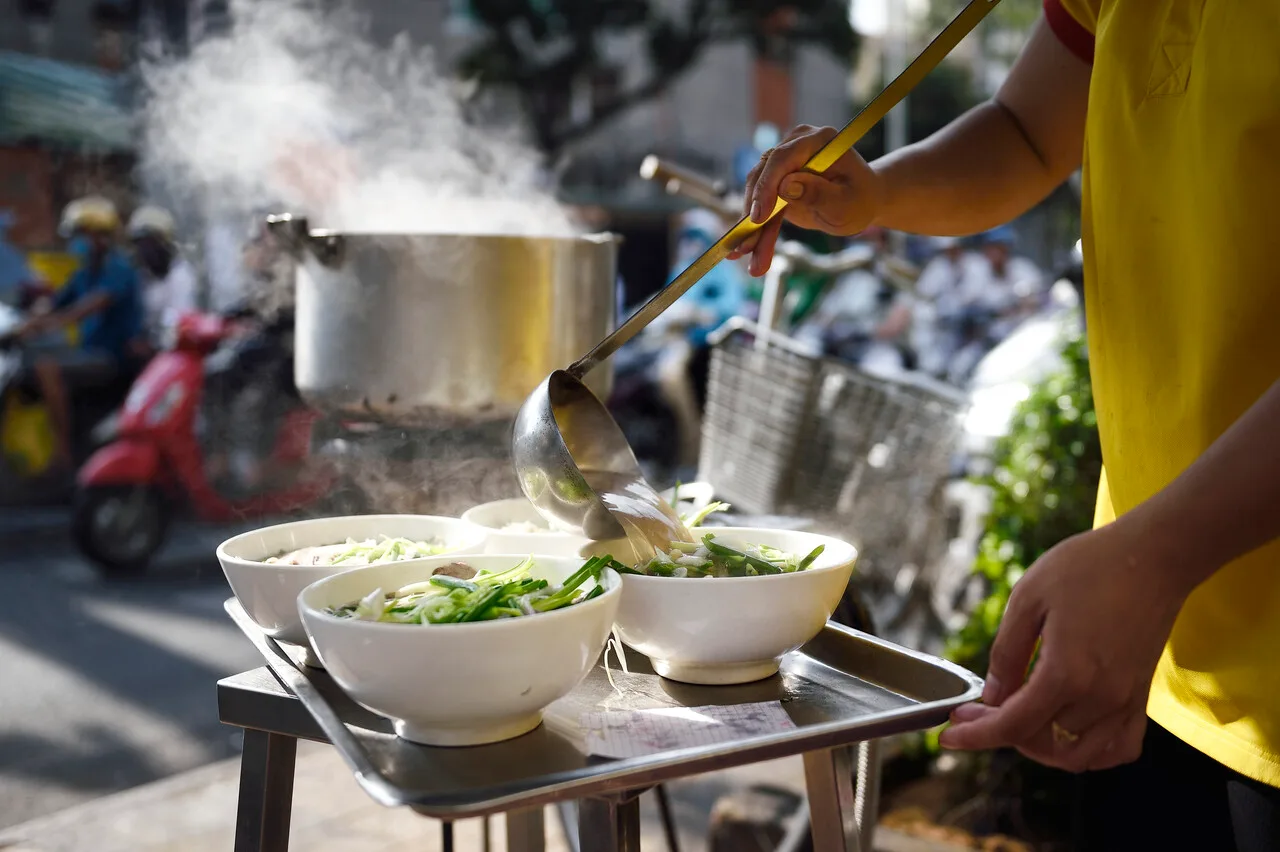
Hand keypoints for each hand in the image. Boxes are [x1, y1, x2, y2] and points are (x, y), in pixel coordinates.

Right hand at [728, 125, 884, 276]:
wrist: (862, 201)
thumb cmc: (860, 200)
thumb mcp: (847, 203)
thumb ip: (819, 194)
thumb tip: (785, 186)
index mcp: (818, 141)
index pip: (783, 158)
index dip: (767, 186)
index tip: (758, 218)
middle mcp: (796, 145)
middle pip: (763, 177)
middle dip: (753, 215)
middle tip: (745, 249)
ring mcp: (784, 162)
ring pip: (756, 194)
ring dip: (751, 230)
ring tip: (750, 261)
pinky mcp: (776, 181)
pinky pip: (760, 206)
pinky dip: (756, 231)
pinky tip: (749, 253)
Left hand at [939, 518, 1194, 772]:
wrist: (1153, 557)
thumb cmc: (1088, 567)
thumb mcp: (1028, 598)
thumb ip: (1006, 653)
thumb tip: (992, 696)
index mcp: (1067, 673)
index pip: (1013, 726)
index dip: (976, 735)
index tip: (950, 735)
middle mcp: (1100, 697)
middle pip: (1041, 743)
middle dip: (1001, 733)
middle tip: (978, 710)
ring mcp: (1125, 702)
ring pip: (1078, 756)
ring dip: (1042, 748)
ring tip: (1018, 718)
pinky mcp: (1142, 697)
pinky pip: (1118, 748)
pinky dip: (1089, 752)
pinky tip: (1065, 728)